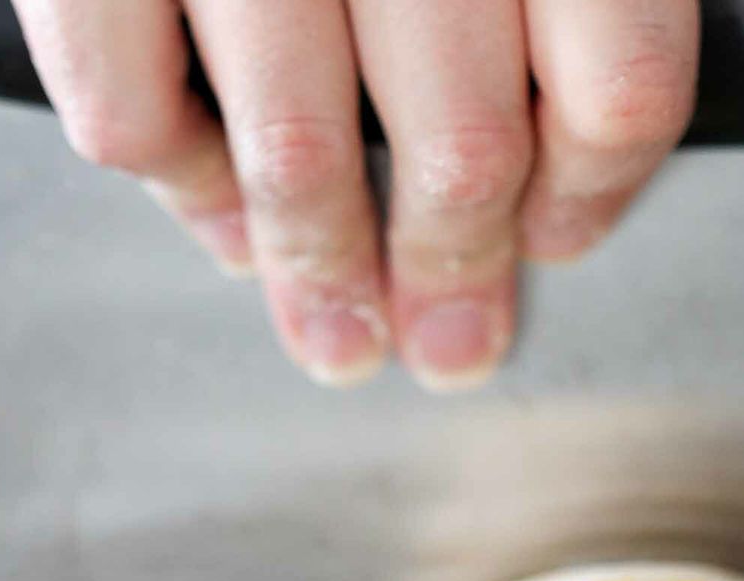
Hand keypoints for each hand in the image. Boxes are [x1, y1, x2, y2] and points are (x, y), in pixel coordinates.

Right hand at [11, 0, 697, 389]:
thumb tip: (569, 123)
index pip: (617, 80)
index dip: (599, 191)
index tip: (564, 237)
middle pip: (462, 147)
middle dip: (457, 272)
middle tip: (452, 336)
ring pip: (296, 154)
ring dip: (322, 272)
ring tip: (336, 331)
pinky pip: (126, 106)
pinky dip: (175, 180)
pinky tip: (211, 203)